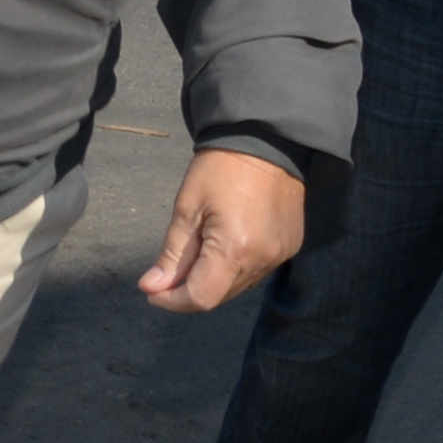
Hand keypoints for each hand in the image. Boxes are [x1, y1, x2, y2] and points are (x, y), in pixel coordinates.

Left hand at [136, 146, 306, 313]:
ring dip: (213, 281)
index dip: (173, 301)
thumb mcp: (187, 208)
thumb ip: (172, 255)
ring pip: (238, 287)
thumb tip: (152, 287)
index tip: (153, 291)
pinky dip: (235, 268)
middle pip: (220, 296)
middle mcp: (263, 259)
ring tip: (196, 253)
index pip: (202, 298)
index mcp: (235, 249)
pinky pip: (257, 271)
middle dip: (190, 290)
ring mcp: (281, 255)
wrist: (267, 141)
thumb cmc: (220, 169)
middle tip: (167, 273)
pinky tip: (223, 247)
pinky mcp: (290, 247)